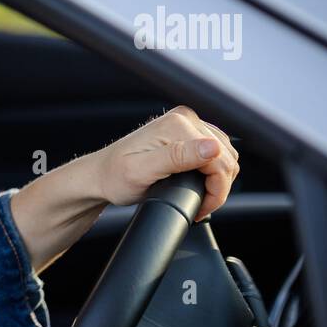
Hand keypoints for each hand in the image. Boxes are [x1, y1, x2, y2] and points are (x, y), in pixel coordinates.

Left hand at [91, 105, 239, 222]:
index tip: (202, 207)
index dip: (217, 189)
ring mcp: (186, 124)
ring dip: (217, 180)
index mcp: (177, 124)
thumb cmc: (114, 177)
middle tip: (199, 205)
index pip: (221, 158)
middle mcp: (184, 118)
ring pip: (225, 155)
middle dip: (218, 187)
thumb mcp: (142, 172)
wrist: (100, 176)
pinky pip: (215, 153)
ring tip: (197, 197)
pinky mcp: (186, 133)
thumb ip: (178, 157)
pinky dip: (212, 172)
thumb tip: (212, 147)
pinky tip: (197, 184)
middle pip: (226, 156)